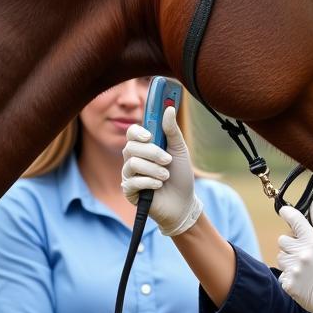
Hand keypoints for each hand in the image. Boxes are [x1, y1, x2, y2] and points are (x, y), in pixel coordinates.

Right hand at [121, 105, 201, 235]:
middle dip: (152, 153)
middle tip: (167, 160)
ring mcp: (129, 175)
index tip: (149, 136)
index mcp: (144, 147)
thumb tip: (168, 108)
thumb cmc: (181, 176)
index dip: (138, 132)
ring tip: (165, 175)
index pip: (132, 133)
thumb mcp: (180, 151)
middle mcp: (133, 159)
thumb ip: (172, 131)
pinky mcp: (129, 191)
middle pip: (131, 147)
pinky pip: (132, 181)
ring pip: (132, 164)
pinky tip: (158, 186)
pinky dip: (149, 182)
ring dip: (153, 169)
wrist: (183, 204)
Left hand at [277, 197, 312, 312]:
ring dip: (289, 261)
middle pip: (282, 240)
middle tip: (305, 254)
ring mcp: (294, 269)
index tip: (284, 212)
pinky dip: (290, 277)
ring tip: (306, 269)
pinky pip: (282, 274)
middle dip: (291, 245)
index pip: (294, 218)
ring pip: (281, 257)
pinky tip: (304, 280)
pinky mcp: (288, 284)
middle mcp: (302, 253)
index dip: (286, 213)